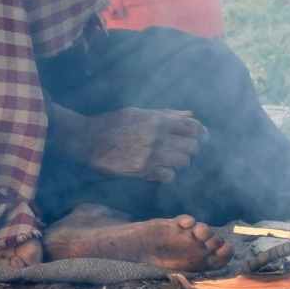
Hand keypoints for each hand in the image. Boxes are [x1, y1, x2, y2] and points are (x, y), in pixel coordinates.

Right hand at [72, 107, 207, 183]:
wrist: (88, 139)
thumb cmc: (114, 123)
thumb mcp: (140, 112)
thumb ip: (167, 114)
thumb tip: (190, 115)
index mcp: (158, 119)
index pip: (193, 127)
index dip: (200, 133)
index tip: (200, 137)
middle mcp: (158, 136)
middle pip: (193, 146)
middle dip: (191, 149)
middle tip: (184, 150)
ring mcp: (151, 154)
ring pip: (184, 162)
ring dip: (180, 162)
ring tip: (171, 160)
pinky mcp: (142, 170)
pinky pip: (169, 176)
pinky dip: (167, 174)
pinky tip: (160, 170)